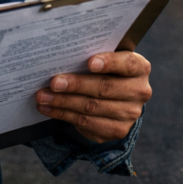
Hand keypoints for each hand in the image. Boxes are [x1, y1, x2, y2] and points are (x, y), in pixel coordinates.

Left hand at [34, 51, 151, 142]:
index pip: (127, 63)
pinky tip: (48, 108)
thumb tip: (61, 53)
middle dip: (76, 85)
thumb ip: (92, 53)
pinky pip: (86, 123)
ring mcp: (130, 113)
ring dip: (63, 102)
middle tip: (53, 82)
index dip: (109, 63)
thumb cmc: (106, 69)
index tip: (89, 62)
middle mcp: (139, 91)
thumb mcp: (107, 57)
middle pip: (105, 88)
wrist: (118, 97)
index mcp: (140, 68)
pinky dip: (63, 115)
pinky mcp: (117, 130)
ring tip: (43, 96)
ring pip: (92, 107)